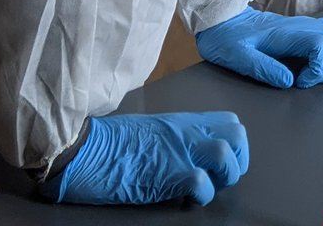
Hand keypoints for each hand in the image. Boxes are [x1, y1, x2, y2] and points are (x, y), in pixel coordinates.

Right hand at [42, 112, 247, 205]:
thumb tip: (188, 155)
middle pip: (238, 135)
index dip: (234, 146)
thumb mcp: (151, 131)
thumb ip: (175, 138)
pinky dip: (201, 196)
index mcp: (184, 122)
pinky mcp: (169, 173)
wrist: (84, 148)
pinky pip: (202, 183)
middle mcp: (188, 132)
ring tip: (204, 189)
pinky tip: (185, 200)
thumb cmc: (109, 142)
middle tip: (218, 179)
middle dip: (237, 161)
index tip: (220, 165)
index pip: (230, 122)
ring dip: (222, 178)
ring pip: (226, 155)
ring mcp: (180, 150)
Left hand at [196, 6, 322, 89]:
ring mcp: (303, 25)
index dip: (318, 68)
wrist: (222, 19)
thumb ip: (264, 68)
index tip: (300, 83)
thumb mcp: (238, 57)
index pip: (322, 44)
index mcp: (286, 33)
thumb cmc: (227, 38)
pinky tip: (314, 60)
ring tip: (312, 73)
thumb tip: (289, 82)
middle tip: (308, 80)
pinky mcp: (302, 28)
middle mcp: (299, 26)